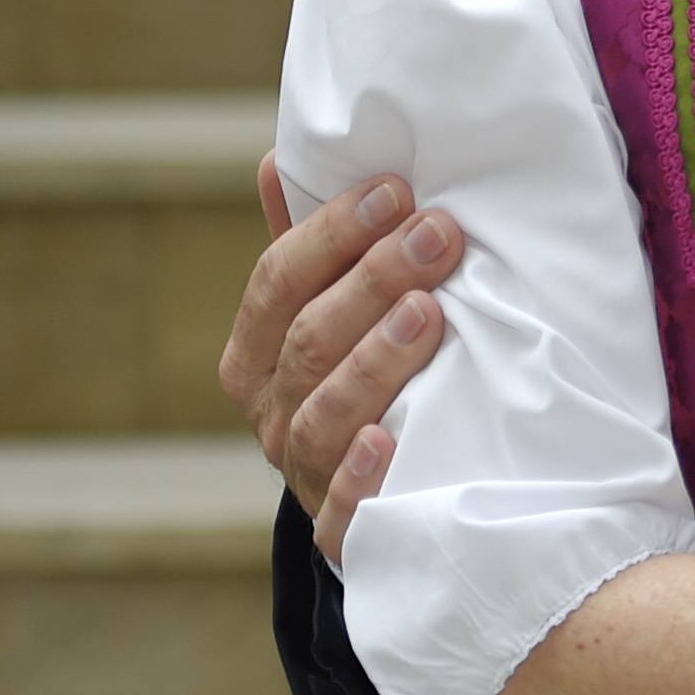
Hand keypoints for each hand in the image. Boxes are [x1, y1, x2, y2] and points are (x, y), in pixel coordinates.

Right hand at [220, 162, 466, 563]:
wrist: (386, 503)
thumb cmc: (361, 379)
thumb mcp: (329, 314)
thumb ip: (308, 249)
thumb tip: (276, 159)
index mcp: (255, 355)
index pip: (276, 283)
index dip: (330, 234)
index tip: (396, 191)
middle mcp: (271, 415)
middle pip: (309, 341)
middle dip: (372, 280)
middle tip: (439, 234)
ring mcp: (305, 475)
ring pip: (325, 416)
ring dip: (374, 362)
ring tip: (428, 313)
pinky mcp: (345, 536)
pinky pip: (343, 514)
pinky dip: (360, 478)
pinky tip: (387, 442)